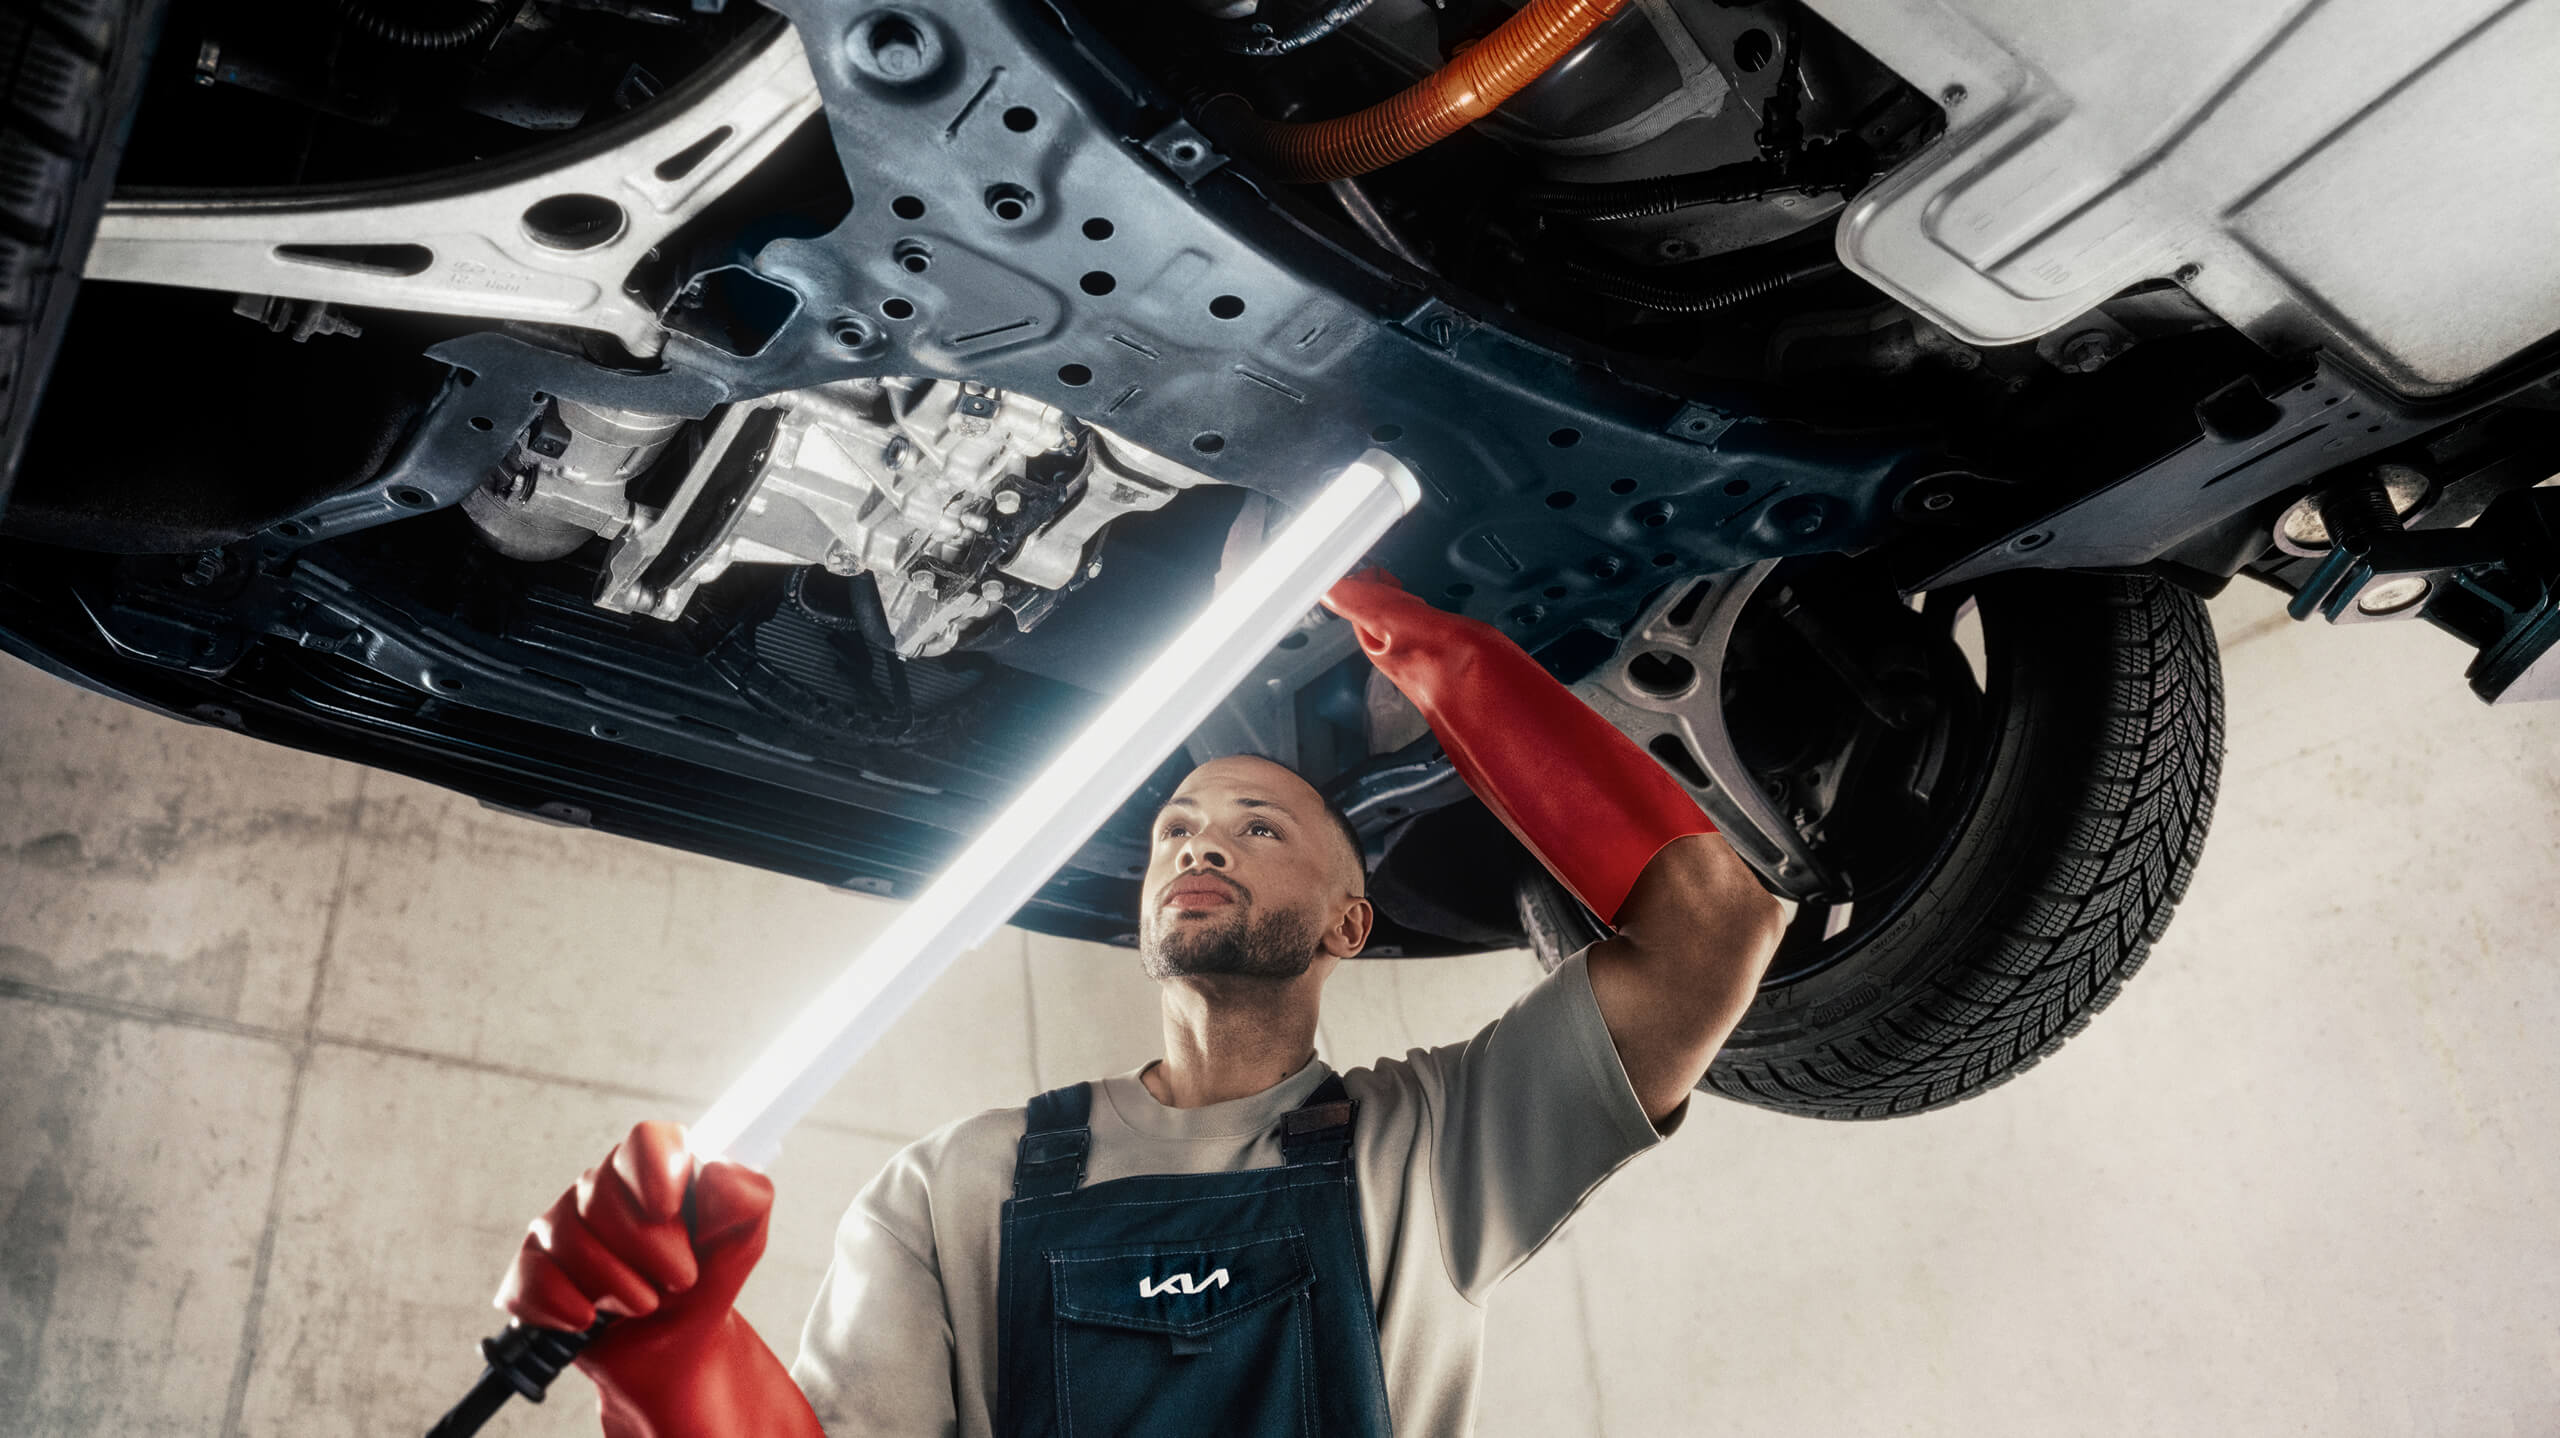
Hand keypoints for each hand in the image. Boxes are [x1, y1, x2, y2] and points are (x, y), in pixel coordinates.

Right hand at [496, 1121, 822, 1437]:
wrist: (675, 1352)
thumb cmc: (705, 1284)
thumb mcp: (742, 1244)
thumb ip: (746, 1202)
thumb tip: (721, 1174)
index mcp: (657, 1168)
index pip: (647, 1139)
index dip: (656, 1169)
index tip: (669, 1208)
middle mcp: (602, 1187)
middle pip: (603, 1195)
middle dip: (651, 1250)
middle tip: (679, 1279)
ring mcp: (560, 1227)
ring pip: (569, 1240)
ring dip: (619, 1287)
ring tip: (646, 1302)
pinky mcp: (532, 1271)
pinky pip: (532, 1280)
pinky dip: (566, 1306)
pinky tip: (591, 1319)